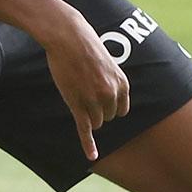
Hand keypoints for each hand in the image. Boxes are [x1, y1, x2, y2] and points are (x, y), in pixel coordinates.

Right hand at [41, 9, 130, 159]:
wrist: (68, 36)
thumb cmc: (86, 46)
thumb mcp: (108, 64)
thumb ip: (111, 83)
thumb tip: (110, 97)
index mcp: (123, 84)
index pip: (121, 110)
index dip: (109, 107)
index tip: (98, 100)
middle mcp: (111, 94)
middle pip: (108, 117)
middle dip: (96, 109)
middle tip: (83, 89)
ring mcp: (94, 100)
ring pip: (96, 122)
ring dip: (86, 114)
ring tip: (76, 92)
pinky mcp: (77, 104)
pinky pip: (85, 129)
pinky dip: (89, 145)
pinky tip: (91, 156)